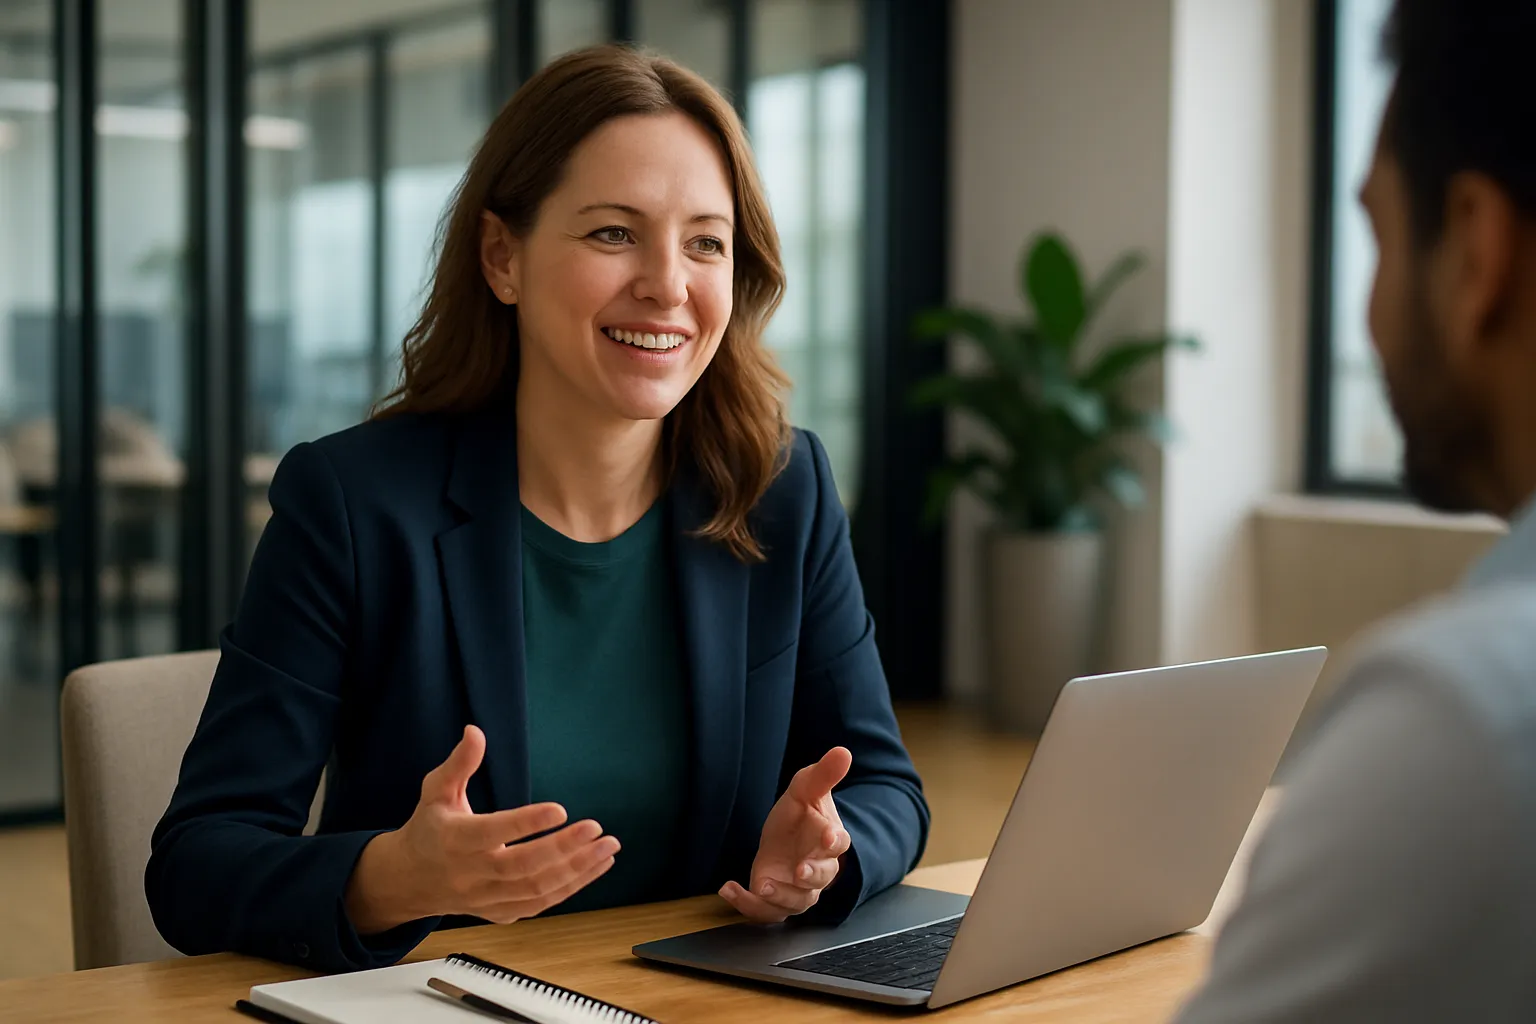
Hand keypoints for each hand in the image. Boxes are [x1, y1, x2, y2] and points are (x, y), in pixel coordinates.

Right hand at [344, 725, 619, 932]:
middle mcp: (472, 873)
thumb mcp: (435, 791)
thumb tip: (475, 731)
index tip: (560, 809)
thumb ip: (459, 763)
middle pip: (523, 866)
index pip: (494, 832)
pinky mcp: (501, 912)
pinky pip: (540, 904)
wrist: (410, 881)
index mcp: (456, 840)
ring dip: (577, 870)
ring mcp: (487, 898)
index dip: (527, 823)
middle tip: (596, 829)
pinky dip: (572, 887)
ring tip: (607, 847)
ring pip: (537, 889)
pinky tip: (595, 866)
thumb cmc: (429, 828)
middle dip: (564, 849)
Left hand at [720, 746, 852, 922]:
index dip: (833, 841)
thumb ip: (823, 774)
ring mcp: (797, 890)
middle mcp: (818, 870)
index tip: (827, 836)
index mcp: (829, 840)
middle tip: (799, 869)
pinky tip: (729, 889)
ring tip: (761, 885)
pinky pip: (765, 913)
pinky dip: (747, 905)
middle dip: (811, 876)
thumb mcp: (805, 789)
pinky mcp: (775, 902)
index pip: (838, 843)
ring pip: (796, 902)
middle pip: (822, 879)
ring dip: (779, 896)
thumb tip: (843, 751)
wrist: (783, 840)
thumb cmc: (800, 815)